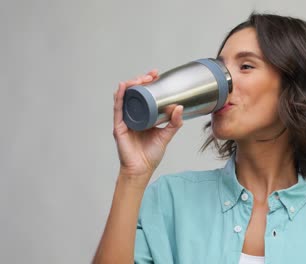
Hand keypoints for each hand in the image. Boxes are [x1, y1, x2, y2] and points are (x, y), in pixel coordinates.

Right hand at [112, 69, 183, 186]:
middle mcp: (132, 115)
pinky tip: (122, 87)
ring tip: (140, 79)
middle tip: (151, 76)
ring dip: (131, 84)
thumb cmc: (151, 154)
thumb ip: (174, 123)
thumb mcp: (166, 135)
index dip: (149, 83)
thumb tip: (180, 107)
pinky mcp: (119, 126)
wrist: (142, 169)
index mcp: (143, 116)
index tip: (157, 75)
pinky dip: (119, 96)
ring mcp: (124, 120)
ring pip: (124, 97)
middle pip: (133, 93)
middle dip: (141, 80)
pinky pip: (118, 109)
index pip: (144, 95)